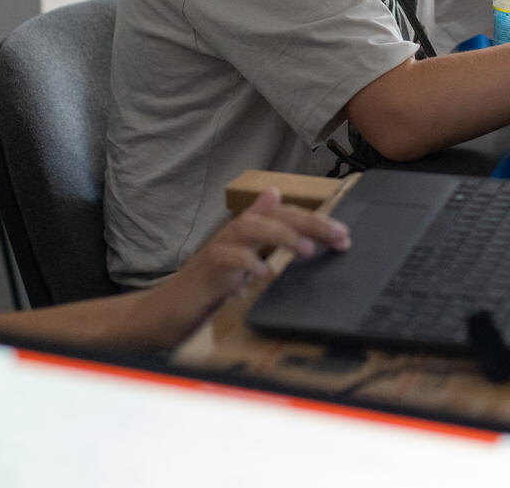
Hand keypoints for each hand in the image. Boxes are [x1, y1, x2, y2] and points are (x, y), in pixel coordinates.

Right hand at [143, 188, 350, 344]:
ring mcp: (217, 250)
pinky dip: (247, 264)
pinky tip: (266, 275)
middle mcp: (233, 235)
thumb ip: (260, 231)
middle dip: (309, 223)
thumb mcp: (241, 259)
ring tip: (307, 250)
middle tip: (339, 236)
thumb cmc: (207, 288)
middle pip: (273, 216)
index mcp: (246, 234)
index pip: (284, 215)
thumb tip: (275, 195)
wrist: (164, 313)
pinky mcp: (205, 270)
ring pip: (250, 228)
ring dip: (281, 235)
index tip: (344, 235)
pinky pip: (227, 259)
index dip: (315, 220)